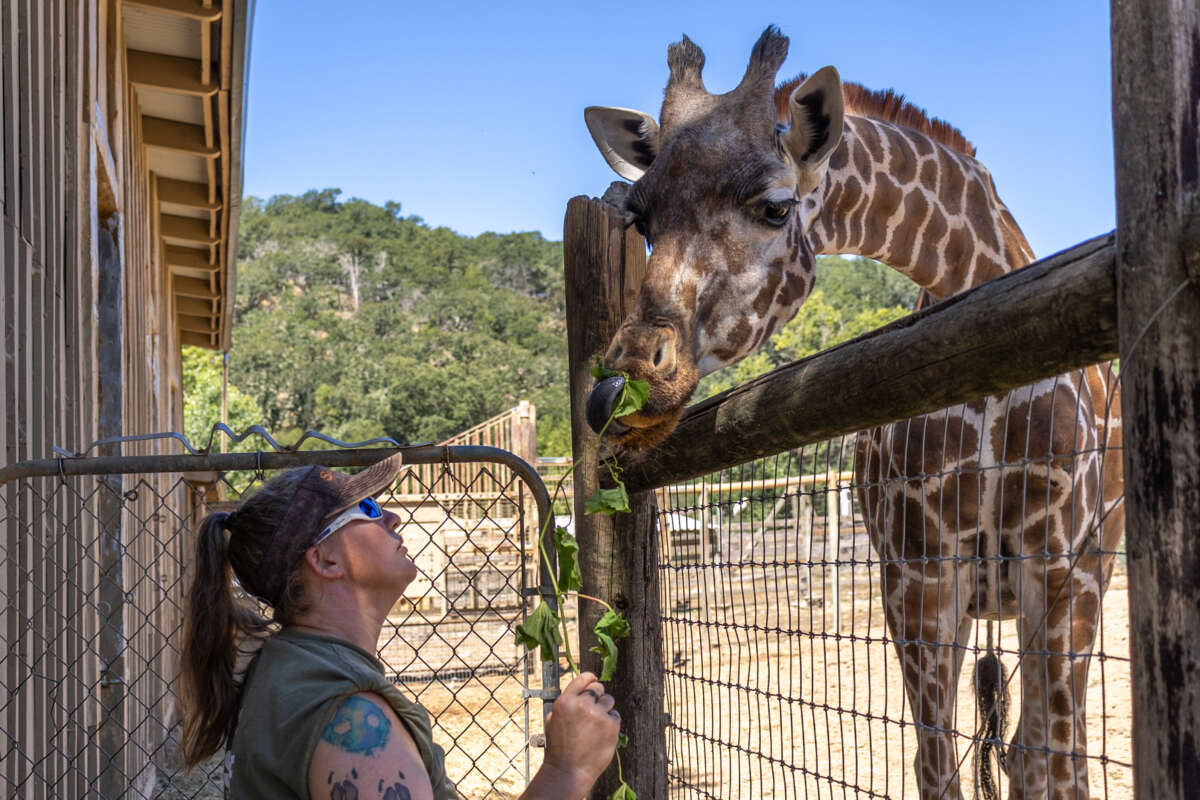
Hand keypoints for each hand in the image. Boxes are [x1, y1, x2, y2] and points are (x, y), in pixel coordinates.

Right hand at [522, 672, 619, 798]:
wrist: (569, 771)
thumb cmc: (559, 747)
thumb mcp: (552, 720)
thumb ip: (566, 703)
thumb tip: (579, 690)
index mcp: (565, 701)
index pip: (583, 678)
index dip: (590, 679)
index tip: (593, 680)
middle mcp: (582, 705)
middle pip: (598, 688)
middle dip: (597, 696)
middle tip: (594, 708)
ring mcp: (598, 715)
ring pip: (609, 700)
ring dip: (605, 708)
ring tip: (596, 723)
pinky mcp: (611, 726)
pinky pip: (615, 715)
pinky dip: (611, 722)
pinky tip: (602, 733)